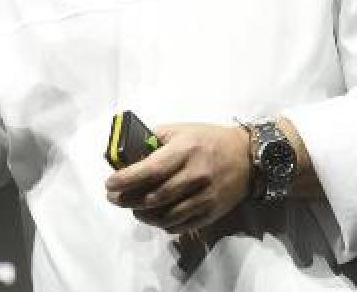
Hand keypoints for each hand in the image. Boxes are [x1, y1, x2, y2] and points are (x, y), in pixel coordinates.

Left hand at [105, 123, 251, 234]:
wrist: (247, 156)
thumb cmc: (208, 139)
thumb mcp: (181, 130)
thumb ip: (154, 140)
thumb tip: (126, 153)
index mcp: (185, 150)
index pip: (150, 170)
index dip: (126, 179)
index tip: (109, 183)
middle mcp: (195, 175)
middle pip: (154, 196)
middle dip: (127, 199)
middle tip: (114, 198)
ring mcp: (205, 197)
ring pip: (165, 215)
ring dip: (143, 215)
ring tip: (132, 208)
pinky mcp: (211, 212)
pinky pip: (181, 225)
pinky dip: (163, 224)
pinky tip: (154, 216)